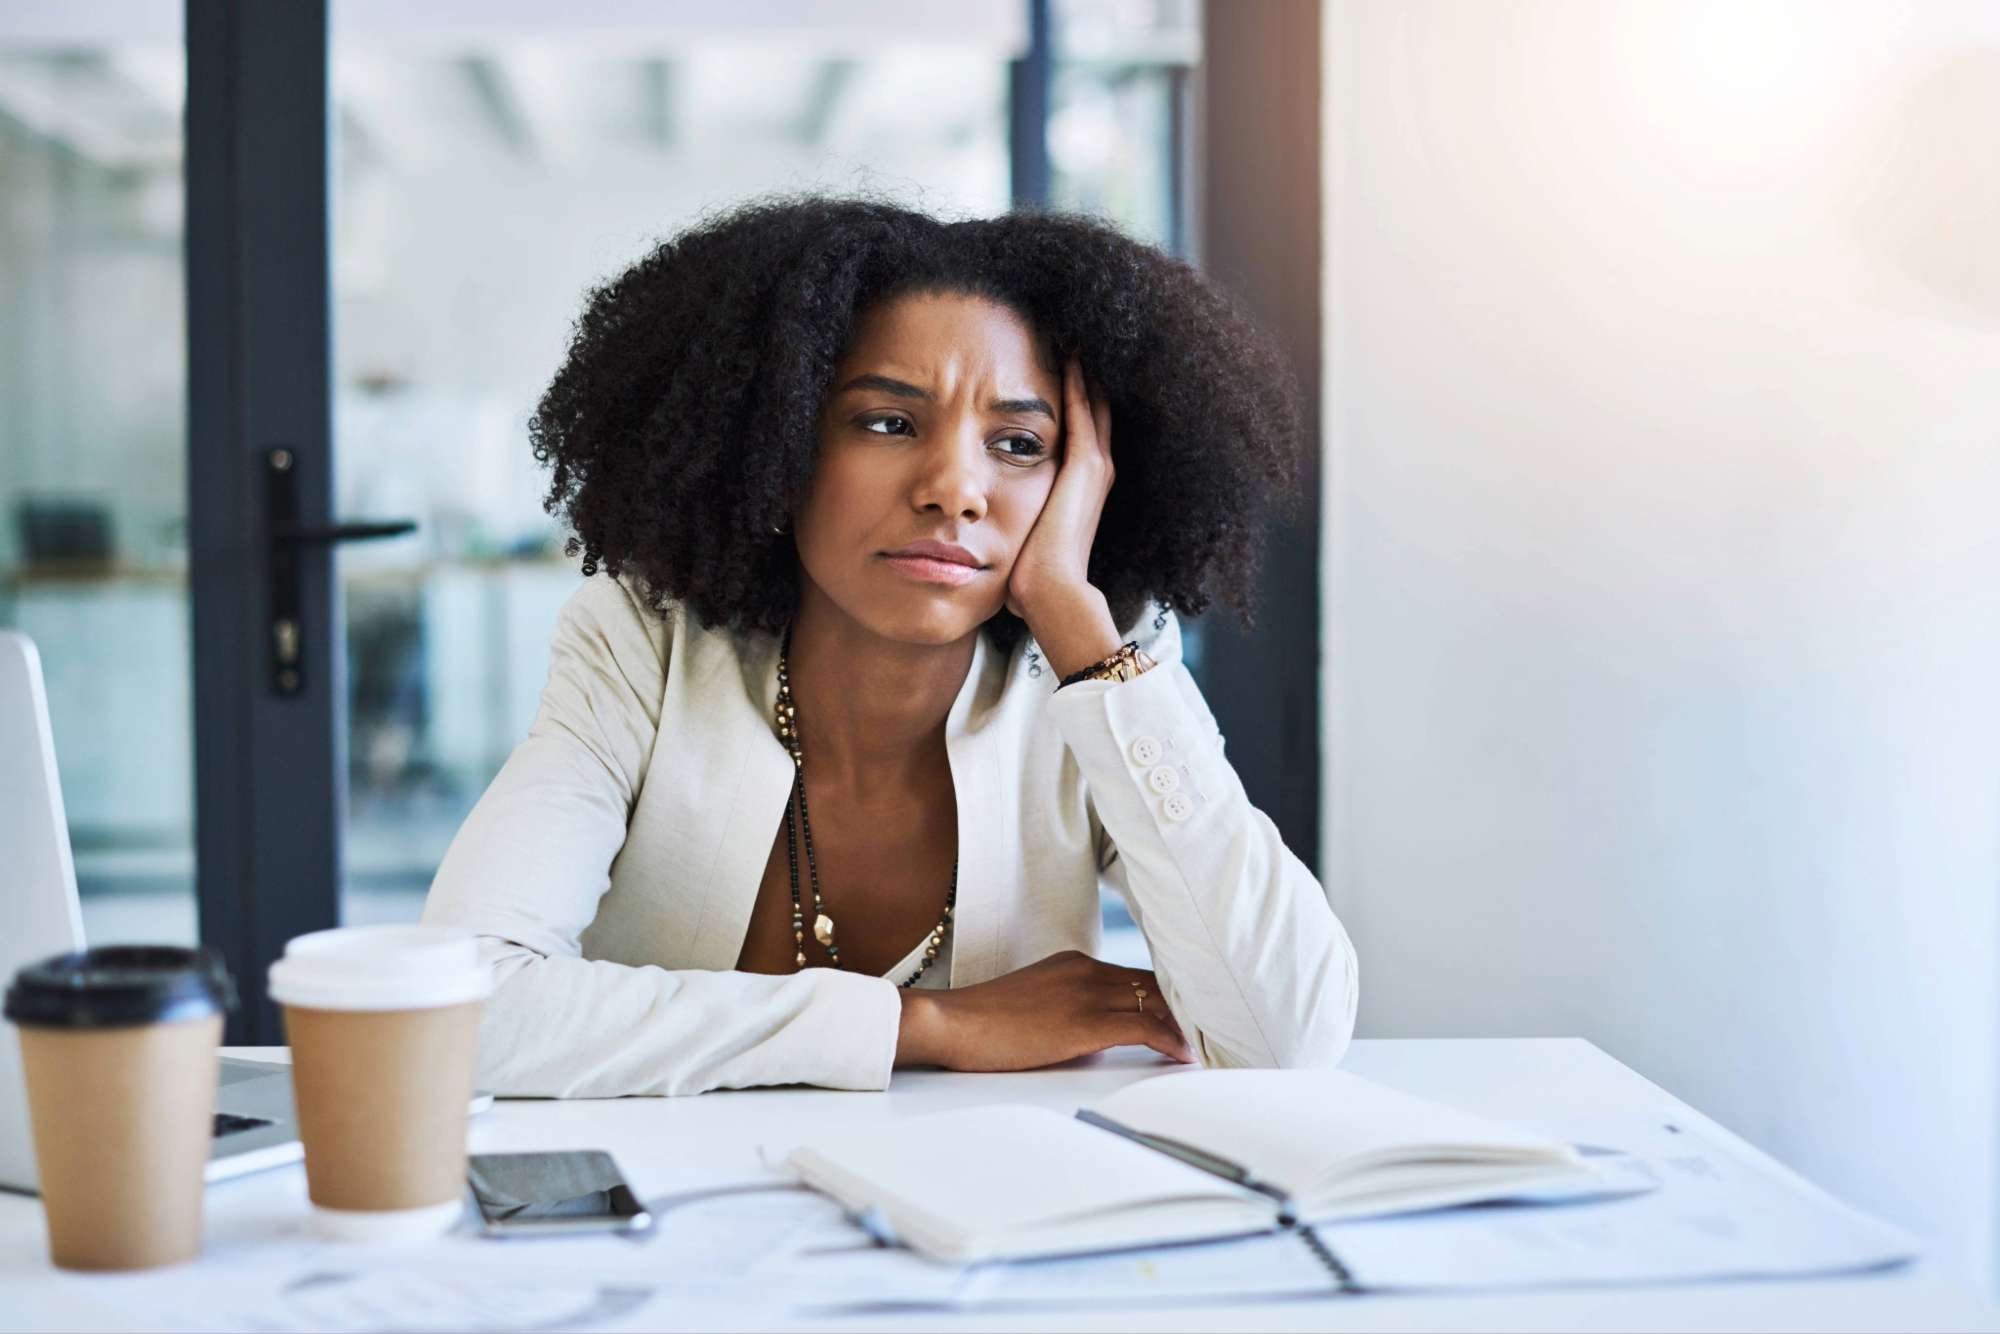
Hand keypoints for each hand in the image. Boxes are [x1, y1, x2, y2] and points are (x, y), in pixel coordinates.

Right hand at [895, 950, 1193, 1070]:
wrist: (952, 1024)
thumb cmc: (985, 1025)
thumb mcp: (1037, 1007)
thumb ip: (1074, 1014)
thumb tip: (1104, 1038)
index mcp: (1076, 963)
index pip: (1139, 975)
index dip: (1172, 995)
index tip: (1196, 1014)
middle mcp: (1087, 970)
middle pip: (1157, 983)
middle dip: (1190, 1007)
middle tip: (1223, 1028)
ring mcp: (1087, 992)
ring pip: (1158, 1001)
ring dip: (1189, 1025)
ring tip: (1216, 1044)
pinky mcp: (1084, 1020)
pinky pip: (1145, 1026)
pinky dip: (1172, 1040)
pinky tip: (1186, 1056)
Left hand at [1004, 356, 1113, 625]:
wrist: (1051, 595)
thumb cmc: (1030, 579)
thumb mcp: (1018, 538)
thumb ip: (1004, 525)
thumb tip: (970, 533)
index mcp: (1080, 487)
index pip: (1078, 430)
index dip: (1069, 398)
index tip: (1052, 367)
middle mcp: (1095, 472)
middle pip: (1091, 408)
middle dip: (1080, 374)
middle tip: (1066, 335)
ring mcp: (1095, 468)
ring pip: (1092, 403)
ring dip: (1081, 369)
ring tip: (1069, 333)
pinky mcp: (1086, 467)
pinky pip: (1082, 411)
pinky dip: (1078, 382)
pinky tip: (1069, 352)